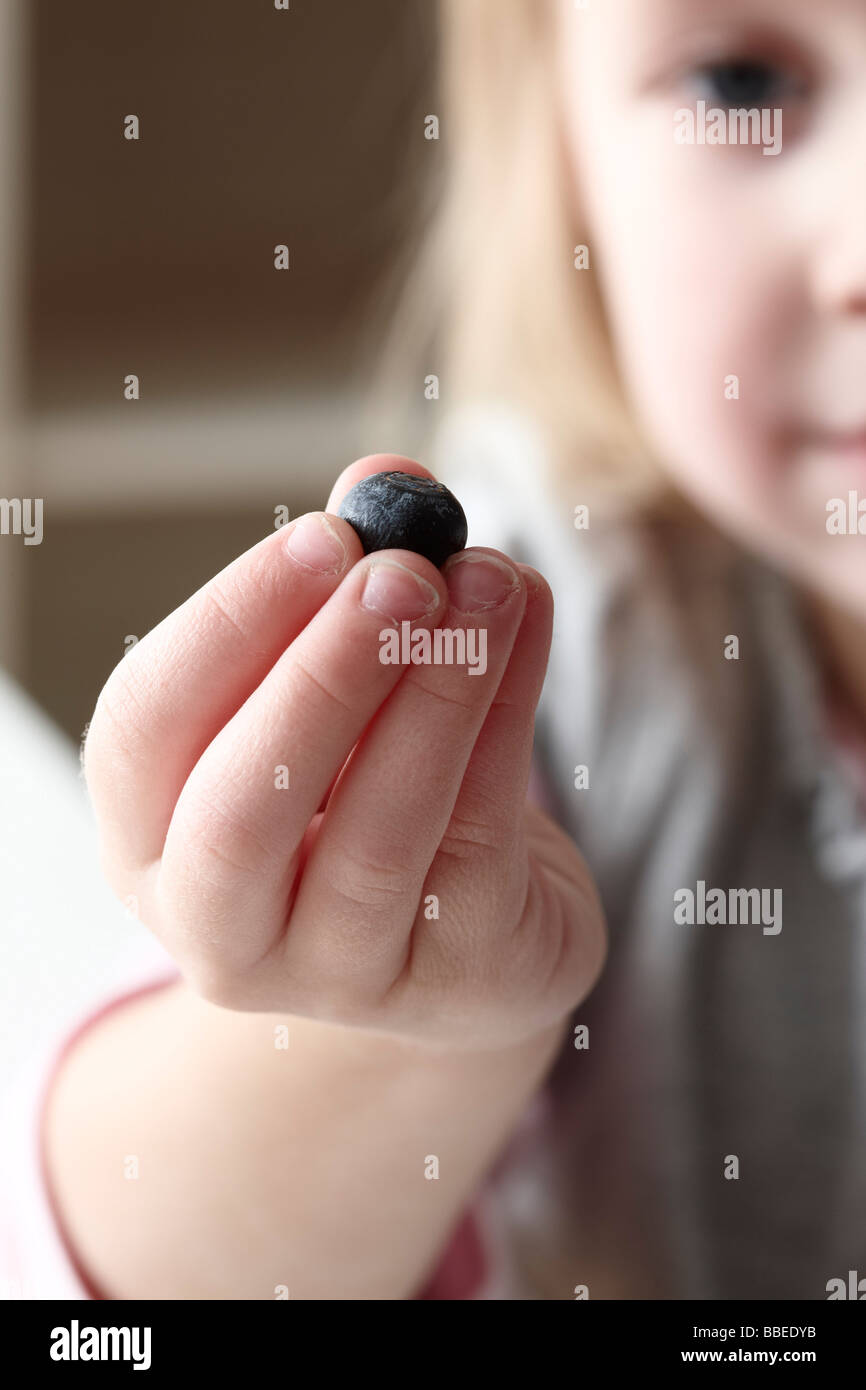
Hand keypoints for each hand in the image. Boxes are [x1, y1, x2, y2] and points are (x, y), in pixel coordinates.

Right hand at [84, 455, 605, 1049]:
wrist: (465, 928)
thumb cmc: (370, 787)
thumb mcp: (334, 690)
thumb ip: (345, 587)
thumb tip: (387, 487)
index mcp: (151, 836)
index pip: (148, 730)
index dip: (231, 627)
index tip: (324, 537)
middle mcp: (216, 926)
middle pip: (241, 811)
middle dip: (324, 677)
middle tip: (404, 572)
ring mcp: (333, 977)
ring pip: (377, 838)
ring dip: (439, 694)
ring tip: (491, 584)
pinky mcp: (451, 983)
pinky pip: (479, 843)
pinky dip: (506, 722)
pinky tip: (524, 626)